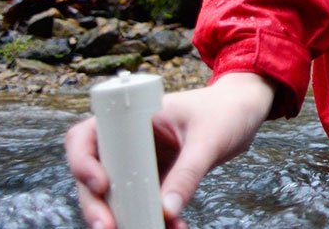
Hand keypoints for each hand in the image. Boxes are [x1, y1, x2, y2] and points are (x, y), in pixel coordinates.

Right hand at [65, 72, 275, 228]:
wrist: (246, 112)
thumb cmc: (226, 111)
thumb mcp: (208, 141)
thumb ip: (187, 174)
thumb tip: (165, 211)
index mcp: (129, 116)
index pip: (85, 138)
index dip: (82, 163)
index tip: (102, 184)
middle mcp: (127, 140)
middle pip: (93, 174)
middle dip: (96, 204)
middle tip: (108, 228)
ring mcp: (138, 160)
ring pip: (115, 194)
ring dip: (124, 217)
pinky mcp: (155, 177)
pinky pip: (144, 202)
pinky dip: (154, 217)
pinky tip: (173, 228)